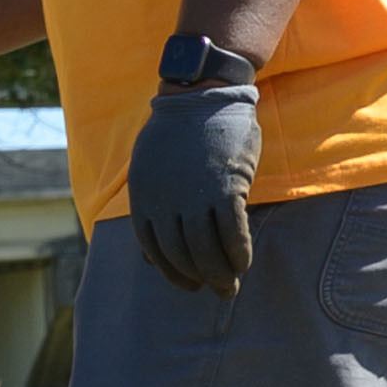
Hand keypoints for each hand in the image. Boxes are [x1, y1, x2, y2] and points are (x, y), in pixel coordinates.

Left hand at [127, 78, 266, 296]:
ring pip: (208, 250)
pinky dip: (238, 253)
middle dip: (201, 279)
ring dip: (222, 273)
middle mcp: (165, 201)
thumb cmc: (178, 134)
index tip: (190, 284)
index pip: (154, 251)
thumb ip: (151, 211)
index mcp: (142, 198)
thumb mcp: (149, 171)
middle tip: (219, 291)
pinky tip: (244, 261)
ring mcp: (195, 196)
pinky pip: (233, 233)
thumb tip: (147, 258)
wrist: (202, 95)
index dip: (172, 273)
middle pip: (183, 255)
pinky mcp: (225, 188)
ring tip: (232, 284)